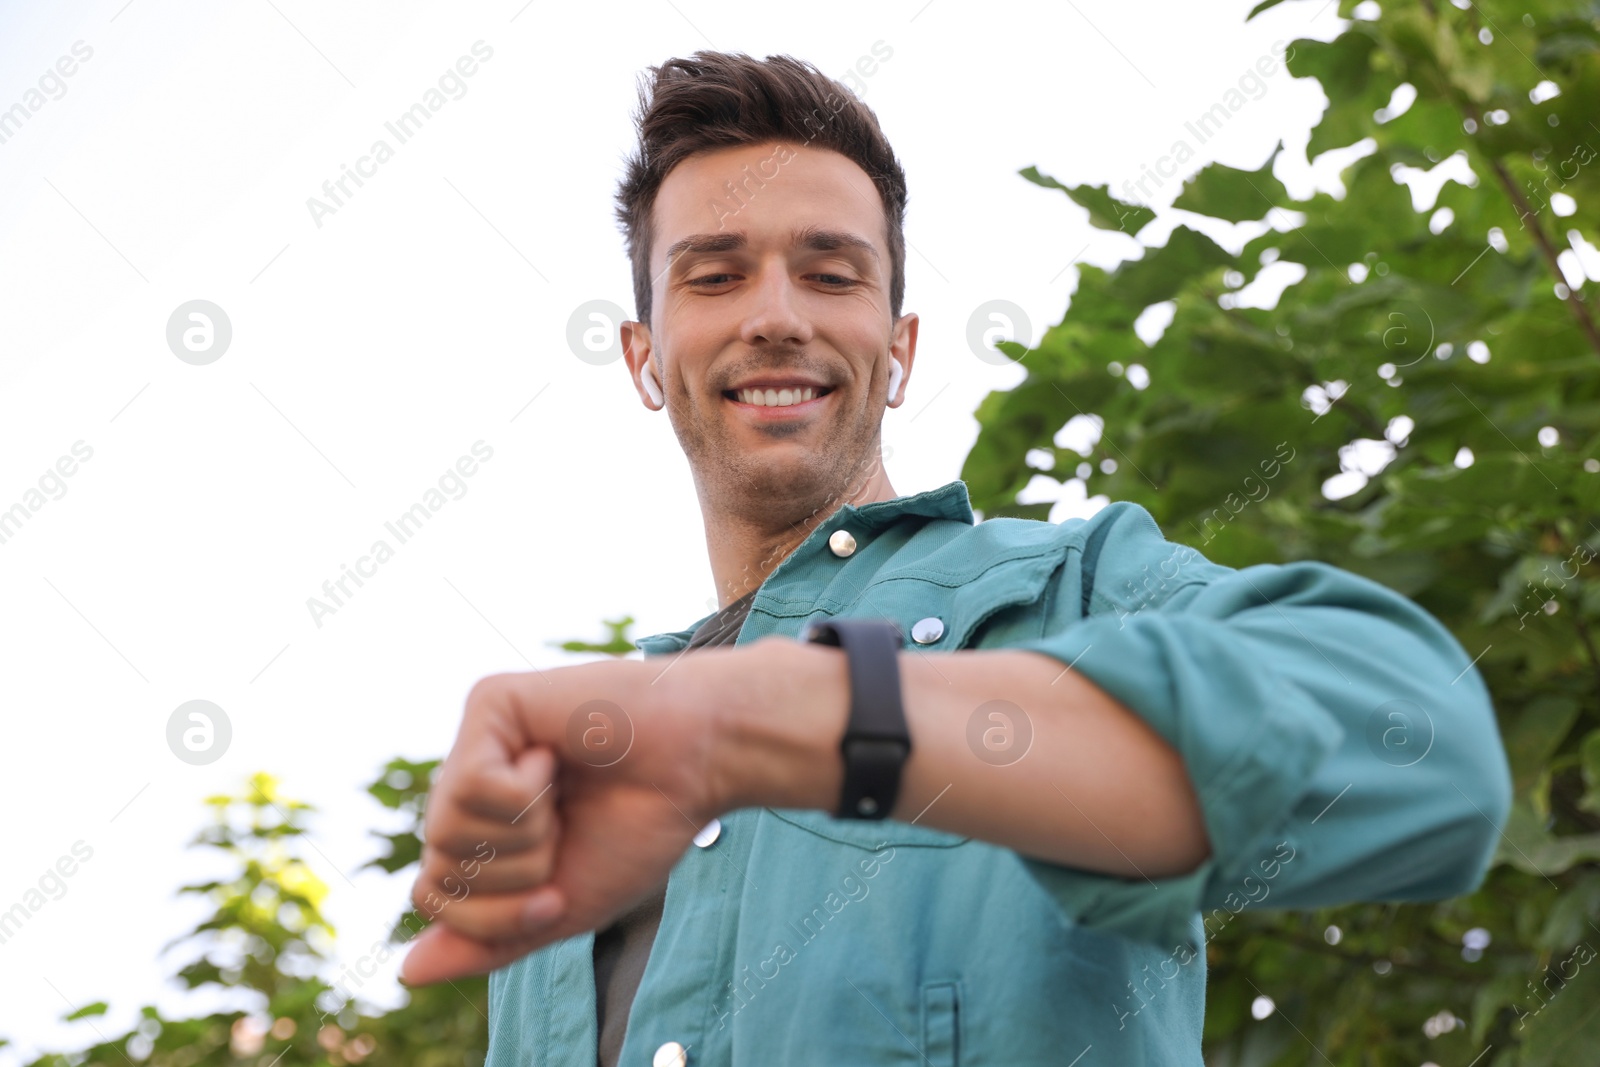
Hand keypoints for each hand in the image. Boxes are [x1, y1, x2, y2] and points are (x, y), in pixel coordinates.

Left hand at [400, 656, 723, 985]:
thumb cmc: (643, 826)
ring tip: (565, 792)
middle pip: (437, 867)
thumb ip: (488, 939)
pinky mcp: (488, 703)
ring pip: (446, 829)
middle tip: (568, 834)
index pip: (434, 895)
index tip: (559, 896)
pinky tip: (557, 756)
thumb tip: (405, 973)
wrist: (699, 764)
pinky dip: (526, 794)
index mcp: (485, 829)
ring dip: (526, 834)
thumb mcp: (562, 908)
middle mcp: (469, 782)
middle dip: (513, 878)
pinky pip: (471, 787)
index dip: (494, 916)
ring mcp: (475, 741)